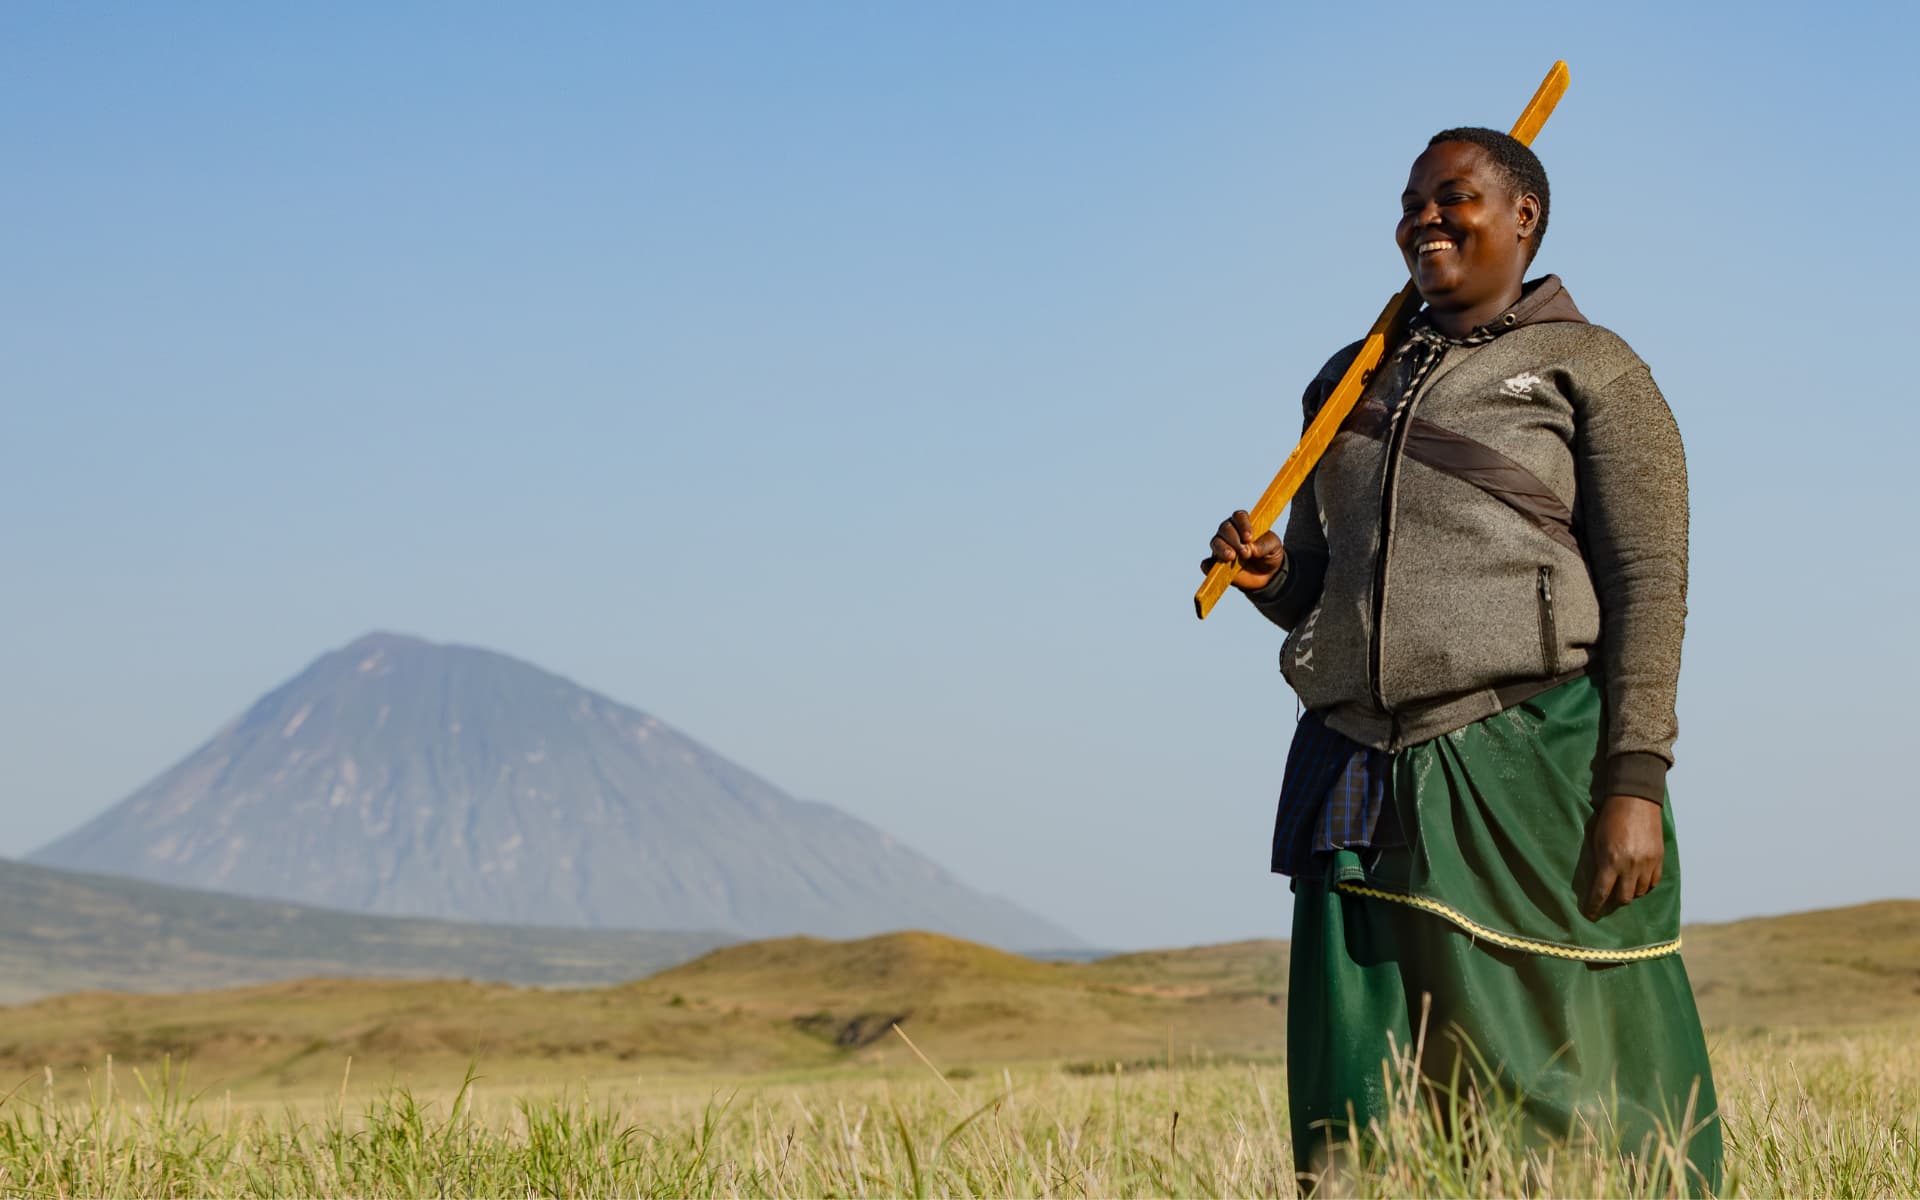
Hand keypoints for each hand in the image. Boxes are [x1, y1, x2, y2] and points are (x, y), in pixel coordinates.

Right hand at [1201, 510, 1286, 591]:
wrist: (1267, 575)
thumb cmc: (1270, 554)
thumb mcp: (1275, 547)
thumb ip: (1266, 544)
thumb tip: (1252, 549)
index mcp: (1244, 524)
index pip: (1239, 516)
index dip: (1242, 524)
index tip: (1249, 537)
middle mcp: (1230, 533)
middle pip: (1225, 528)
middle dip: (1234, 540)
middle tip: (1245, 552)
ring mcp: (1221, 548)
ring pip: (1215, 542)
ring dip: (1222, 549)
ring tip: (1231, 557)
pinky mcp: (1216, 565)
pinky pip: (1207, 563)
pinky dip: (1207, 564)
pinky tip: (1212, 566)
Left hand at [1584, 794, 1663, 918]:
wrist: (1635, 801)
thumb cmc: (1610, 819)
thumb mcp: (1597, 840)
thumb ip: (1600, 862)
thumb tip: (1599, 882)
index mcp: (1611, 861)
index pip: (1602, 893)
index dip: (1595, 906)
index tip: (1590, 914)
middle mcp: (1631, 866)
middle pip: (1624, 898)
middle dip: (1614, 902)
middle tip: (1608, 900)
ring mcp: (1647, 864)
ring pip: (1640, 892)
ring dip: (1631, 893)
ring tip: (1623, 888)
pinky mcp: (1659, 859)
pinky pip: (1654, 882)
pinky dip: (1645, 886)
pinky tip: (1638, 882)